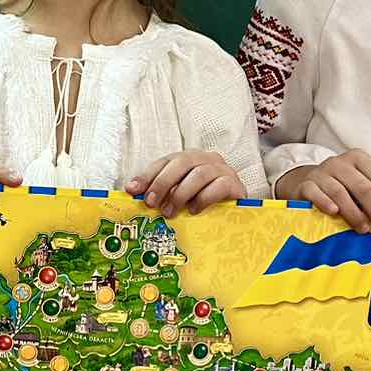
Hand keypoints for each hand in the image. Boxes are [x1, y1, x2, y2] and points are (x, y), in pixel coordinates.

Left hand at [126, 151, 243, 217]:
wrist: (238, 212)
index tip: (132, 190)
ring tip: (169, 212)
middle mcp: (206, 159)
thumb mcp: (181, 197)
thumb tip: (138, 198)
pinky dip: (203, 199)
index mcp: (189, 159)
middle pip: (181, 163)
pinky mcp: (235, 183)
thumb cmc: (205, 203)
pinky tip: (193, 211)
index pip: (164, 161)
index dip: (146, 175)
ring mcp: (222, 170)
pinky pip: (218, 186)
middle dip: (162, 183)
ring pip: (199, 174)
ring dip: (180, 194)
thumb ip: (163, 194)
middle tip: (151, 203)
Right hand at [276, 150, 370, 233]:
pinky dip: (326, 203)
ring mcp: (321, 172)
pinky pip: (316, 194)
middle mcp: (340, 163)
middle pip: (364, 187)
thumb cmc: (341, 188)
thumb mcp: (360, 185)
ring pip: (341, 193)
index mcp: (360, 159)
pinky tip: (335, 213)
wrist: (307, 184)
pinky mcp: (306, 184)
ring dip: (355, 214)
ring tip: (364, 229)